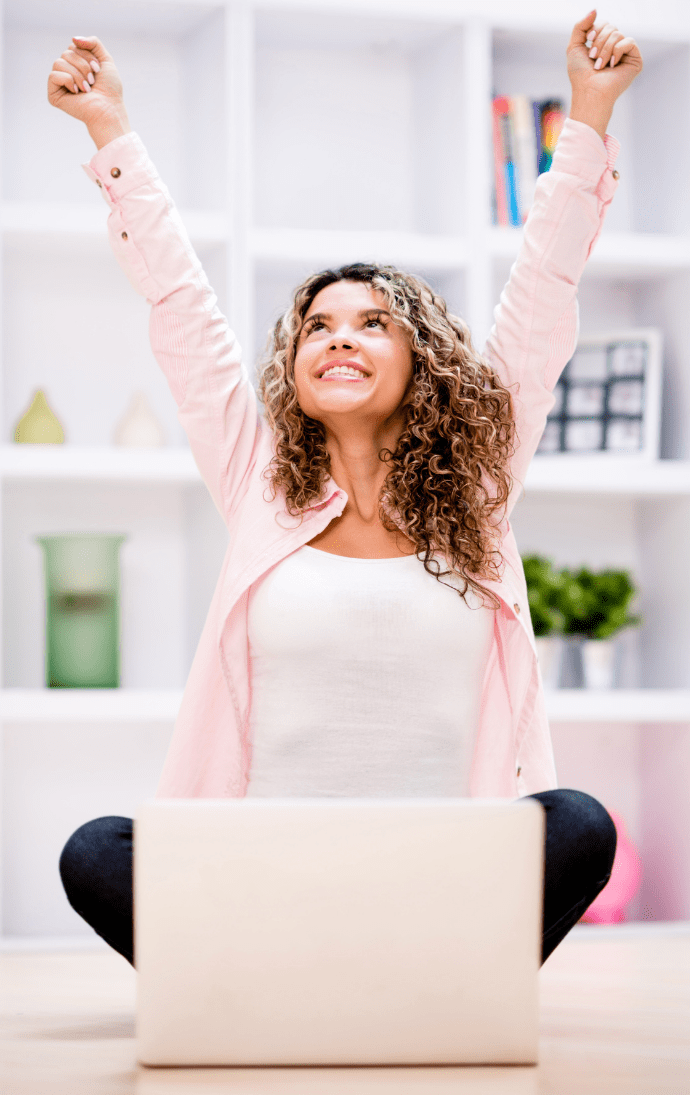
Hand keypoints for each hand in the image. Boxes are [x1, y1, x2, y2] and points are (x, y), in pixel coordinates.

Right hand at [48, 36, 129, 147]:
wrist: (109, 110)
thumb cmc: (109, 89)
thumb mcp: (105, 59)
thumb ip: (93, 43)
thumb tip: (73, 39)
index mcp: (77, 64)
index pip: (73, 46)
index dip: (87, 55)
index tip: (98, 69)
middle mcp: (66, 72)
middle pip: (66, 53)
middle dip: (83, 65)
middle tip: (93, 81)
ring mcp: (59, 84)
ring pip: (58, 62)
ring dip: (77, 74)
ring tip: (87, 88)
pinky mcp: (53, 94)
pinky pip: (53, 75)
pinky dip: (67, 81)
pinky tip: (76, 92)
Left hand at [567, 11, 642, 139]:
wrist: (589, 92)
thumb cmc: (580, 74)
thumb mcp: (574, 46)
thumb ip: (580, 26)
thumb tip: (595, 9)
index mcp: (603, 45)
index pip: (604, 23)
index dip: (595, 29)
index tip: (588, 41)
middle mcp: (616, 48)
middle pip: (611, 27)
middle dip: (599, 41)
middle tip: (593, 59)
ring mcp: (626, 54)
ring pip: (618, 34)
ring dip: (605, 49)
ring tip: (600, 65)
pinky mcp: (636, 61)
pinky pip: (629, 42)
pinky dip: (617, 51)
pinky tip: (612, 65)